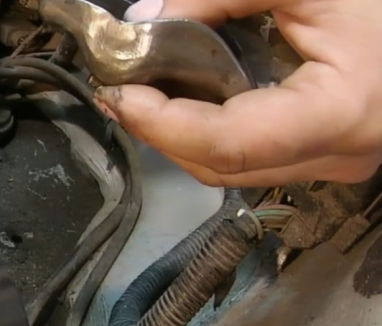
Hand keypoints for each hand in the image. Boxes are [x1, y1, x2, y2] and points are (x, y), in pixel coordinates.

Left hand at [94, 0, 381, 186]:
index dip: (162, 123)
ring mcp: (338, 163)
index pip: (227, 143)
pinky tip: (190, 97)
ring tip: (147, 89)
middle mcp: (339, 156)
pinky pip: (254, 158)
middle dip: (162, 131)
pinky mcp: (332, 155)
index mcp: (340, 114)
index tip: (120, 90)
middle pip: (220, 165)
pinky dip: (213, 131)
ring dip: (183, 134)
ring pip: (233, 171)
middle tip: (122, 86)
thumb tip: (143, 20)